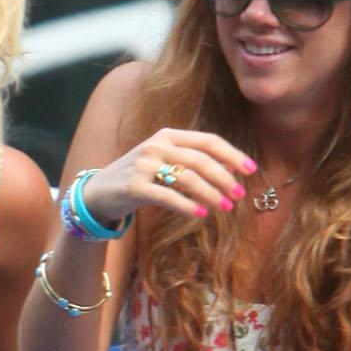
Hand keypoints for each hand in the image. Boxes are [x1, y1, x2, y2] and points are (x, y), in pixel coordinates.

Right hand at [84, 129, 256, 226]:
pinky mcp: (134, 185)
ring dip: (211, 194)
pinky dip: (187, 206)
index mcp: (168, 135)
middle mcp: (156, 145)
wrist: (98, 192)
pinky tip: (201, 215)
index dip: (232, 154)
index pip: (208, 141)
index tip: (251, 170)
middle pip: (201, 159)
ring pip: (187, 177)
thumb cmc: (139, 178)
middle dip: (225, 178)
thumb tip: (230, 170)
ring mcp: (144, 164)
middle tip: (239, 195)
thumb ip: (193, 162)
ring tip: (226, 207)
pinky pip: (168, 196)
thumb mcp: (165, 163)